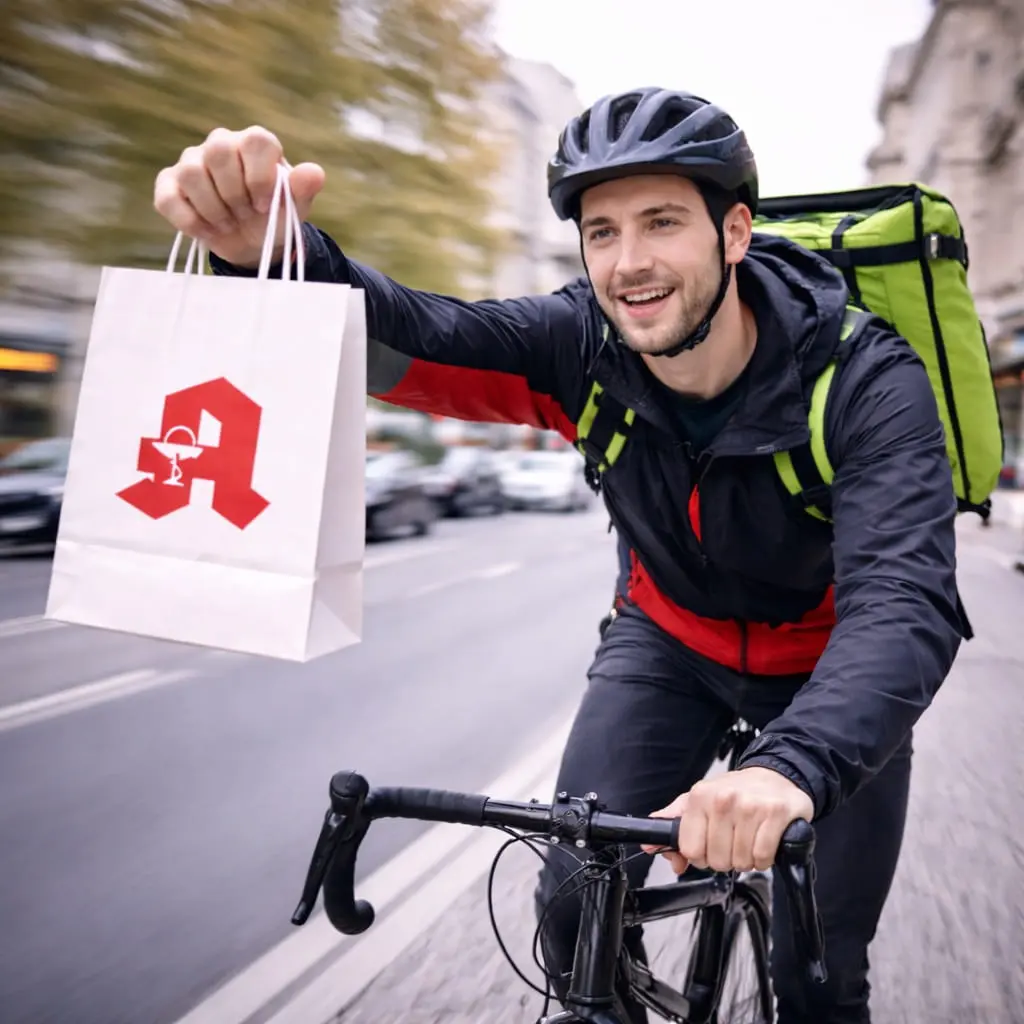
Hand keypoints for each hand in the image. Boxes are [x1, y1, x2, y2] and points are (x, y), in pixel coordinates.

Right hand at [153, 126, 324, 268]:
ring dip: (212, 209)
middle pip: (217, 152)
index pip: (254, 141)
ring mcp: (192, 162)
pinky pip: (167, 197)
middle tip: (246, 215)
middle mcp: (221, 144)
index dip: (259, 177)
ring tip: (228, 224)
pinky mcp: (170, 185)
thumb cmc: (275, 217)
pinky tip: (207, 232)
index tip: (264, 205)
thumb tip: (314, 173)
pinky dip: (188, 221)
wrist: (254, 243)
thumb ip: (303, 188)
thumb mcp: (294, 206)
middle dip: (234, 194)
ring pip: (190, 173)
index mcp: (255, 144)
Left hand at [644, 767, 813, 874]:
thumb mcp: (700, 801)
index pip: (690, 849)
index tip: (709, 847)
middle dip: (726, 858)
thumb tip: (651, 845)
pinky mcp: (776, 814)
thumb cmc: (735, 792)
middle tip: (733, 842)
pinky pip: (763, 857)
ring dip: (746, 859)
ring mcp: (751, 806)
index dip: (700, 856)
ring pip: (741, 861)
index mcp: (700, 796)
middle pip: (717, 860)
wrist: (775, 776)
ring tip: (749, 839)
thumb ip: (674, 823)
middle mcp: (723, 799)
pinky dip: (764, 859)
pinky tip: (763, 842)